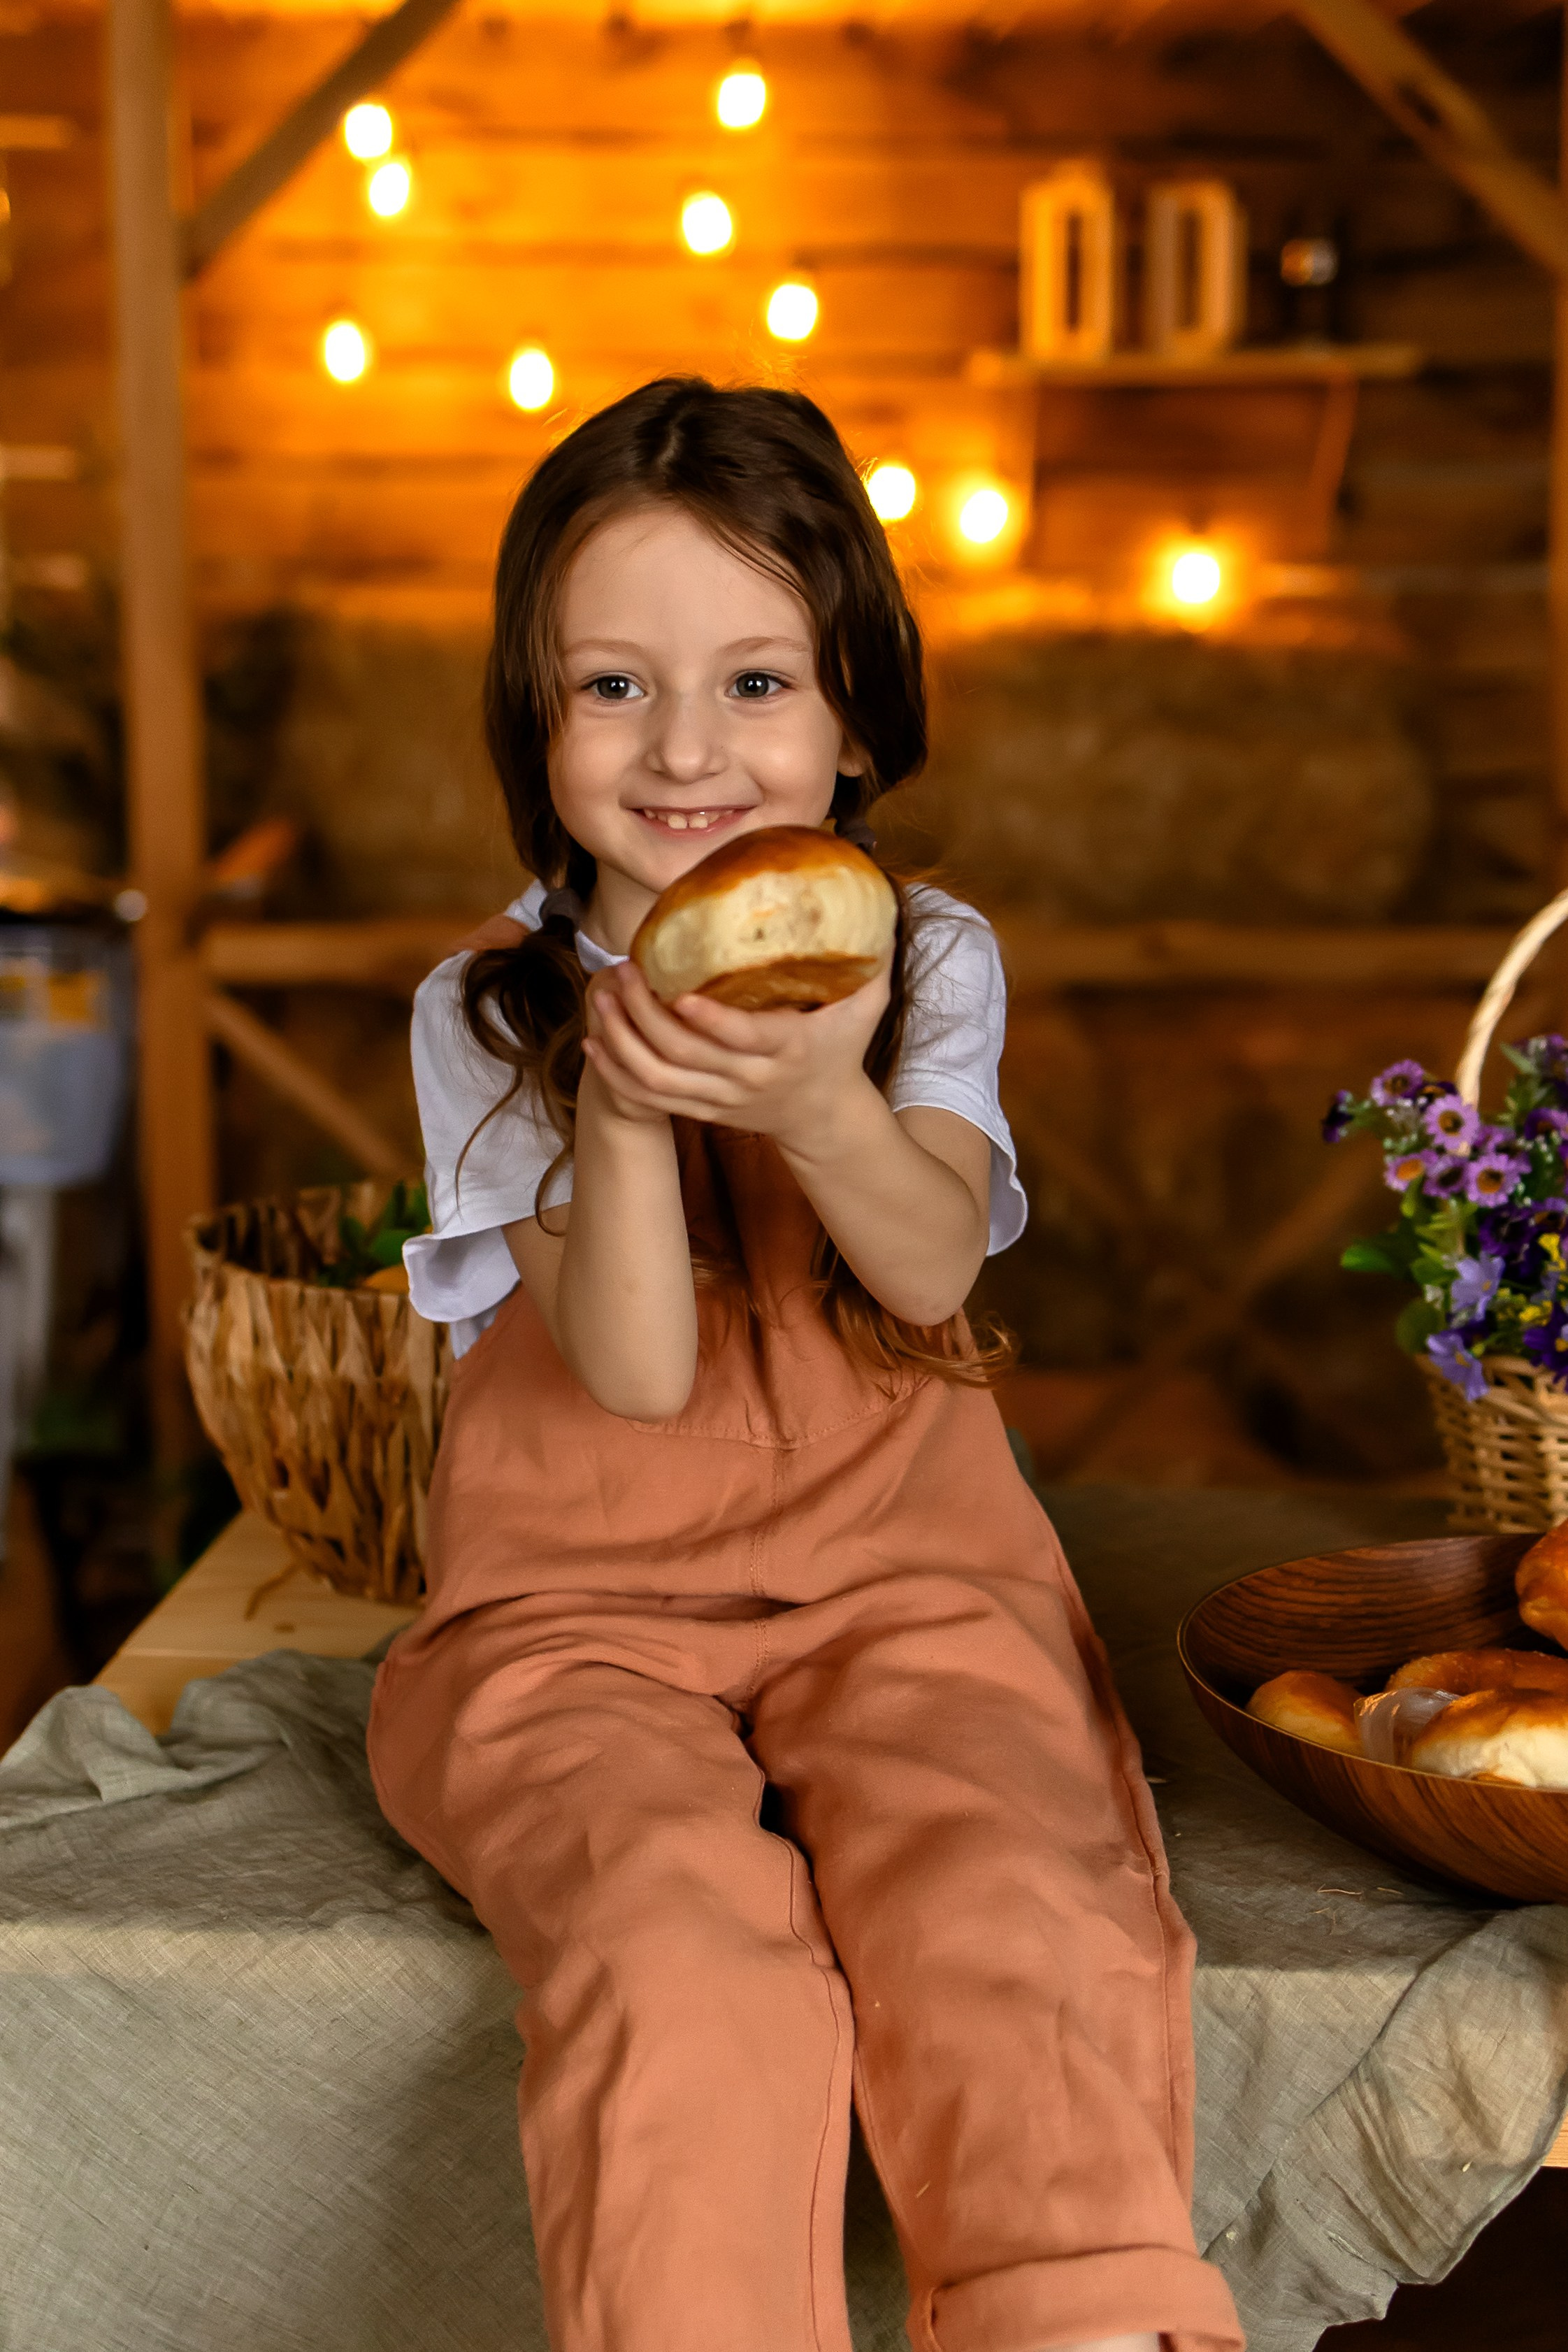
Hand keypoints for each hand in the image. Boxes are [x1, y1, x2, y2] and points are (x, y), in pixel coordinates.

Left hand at [581, 956, 890, 1151]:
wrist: (824, 1115)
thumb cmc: (841, 1048)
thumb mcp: (866, 1006)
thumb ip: (870, 959)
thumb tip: (873, 902)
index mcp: (787, 1047)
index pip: (744, 1037)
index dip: (711, 1019)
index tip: (679, 990)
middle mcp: (750, 1077)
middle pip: (686, 1053)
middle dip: (646, 1013)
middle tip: (625, 971)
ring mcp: (722, 1097)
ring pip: (659, 1078)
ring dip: (623, 1041)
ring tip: (604, 999)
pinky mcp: (702, 1110)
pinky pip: (649, 1099)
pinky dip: (616, 1072)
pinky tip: (594, 1041)